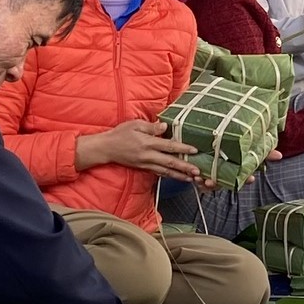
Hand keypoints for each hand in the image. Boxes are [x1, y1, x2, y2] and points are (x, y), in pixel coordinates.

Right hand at [85, 119, 200, 181]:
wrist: (106, 148)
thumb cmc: (120, 133)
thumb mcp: (134, 125)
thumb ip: (151, 127)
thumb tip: (165, 126)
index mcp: (147, 143)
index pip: (168, 146)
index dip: (182, 149)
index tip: (194, 150)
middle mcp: (148, 156)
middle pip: (170, 163)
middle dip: (185, 167)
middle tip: (198, 172)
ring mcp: (145, 164)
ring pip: (165, 171)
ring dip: (179, 175)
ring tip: (191, 179)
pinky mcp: (143, 168)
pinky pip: (158, 173)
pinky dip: (168, 176)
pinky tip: (177, 178)